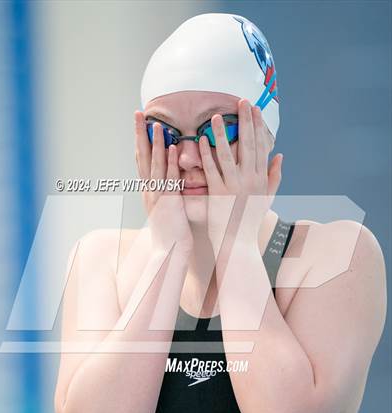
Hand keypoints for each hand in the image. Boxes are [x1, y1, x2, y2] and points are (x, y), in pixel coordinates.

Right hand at [134, 111, 192, 253]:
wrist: (168, 252)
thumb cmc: (171, 233)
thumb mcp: (166, 209)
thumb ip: (166, 193)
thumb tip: (169, 182)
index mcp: (148, 191)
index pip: (141, 160)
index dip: (140, 141)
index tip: (139, 124)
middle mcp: (148, 190)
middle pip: (142, 157)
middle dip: (140, 134)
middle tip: (138, 114)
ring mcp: (157, 196)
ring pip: (154, 164)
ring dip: (155, 143)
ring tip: (156, 124)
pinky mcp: (168, 202)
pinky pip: (169, 178)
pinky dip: (170, 162)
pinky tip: (172, 147)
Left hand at [198, 100, 282, 251]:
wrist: (238, 243)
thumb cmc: (250, 221)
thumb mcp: (267, 198)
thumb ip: (274, 176)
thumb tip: (279, 155)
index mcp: (261, 179)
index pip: (261, 147)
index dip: (258, 127)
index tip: (255, 110)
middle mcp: (250, 181)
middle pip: (248, 146)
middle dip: (245, 122)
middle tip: (241, 102)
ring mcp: (234, 187)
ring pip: (228, 155)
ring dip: (223, 134)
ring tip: (217, 117)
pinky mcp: (218, 194)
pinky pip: (211, 170)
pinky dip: (206, 154)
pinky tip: (201, 140)